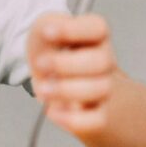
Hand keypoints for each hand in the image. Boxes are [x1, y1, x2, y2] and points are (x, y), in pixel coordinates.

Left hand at [27, 11, 116, 135]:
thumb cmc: (49, 50)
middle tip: (42, 64)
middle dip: (66, 64)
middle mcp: (104, 61)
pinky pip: (96, 120)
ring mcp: (103, 88)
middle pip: (102, 61)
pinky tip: (53, 110)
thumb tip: (50, 31)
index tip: (48, 32)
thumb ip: (48, 25)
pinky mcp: (96, 114)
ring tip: (44, 88)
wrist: (49, 79)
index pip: (98, 27)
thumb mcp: (43, 29)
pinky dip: (72, 118)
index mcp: (94, 36)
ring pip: (101, 89)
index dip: (74, 29)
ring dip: (66, 89)